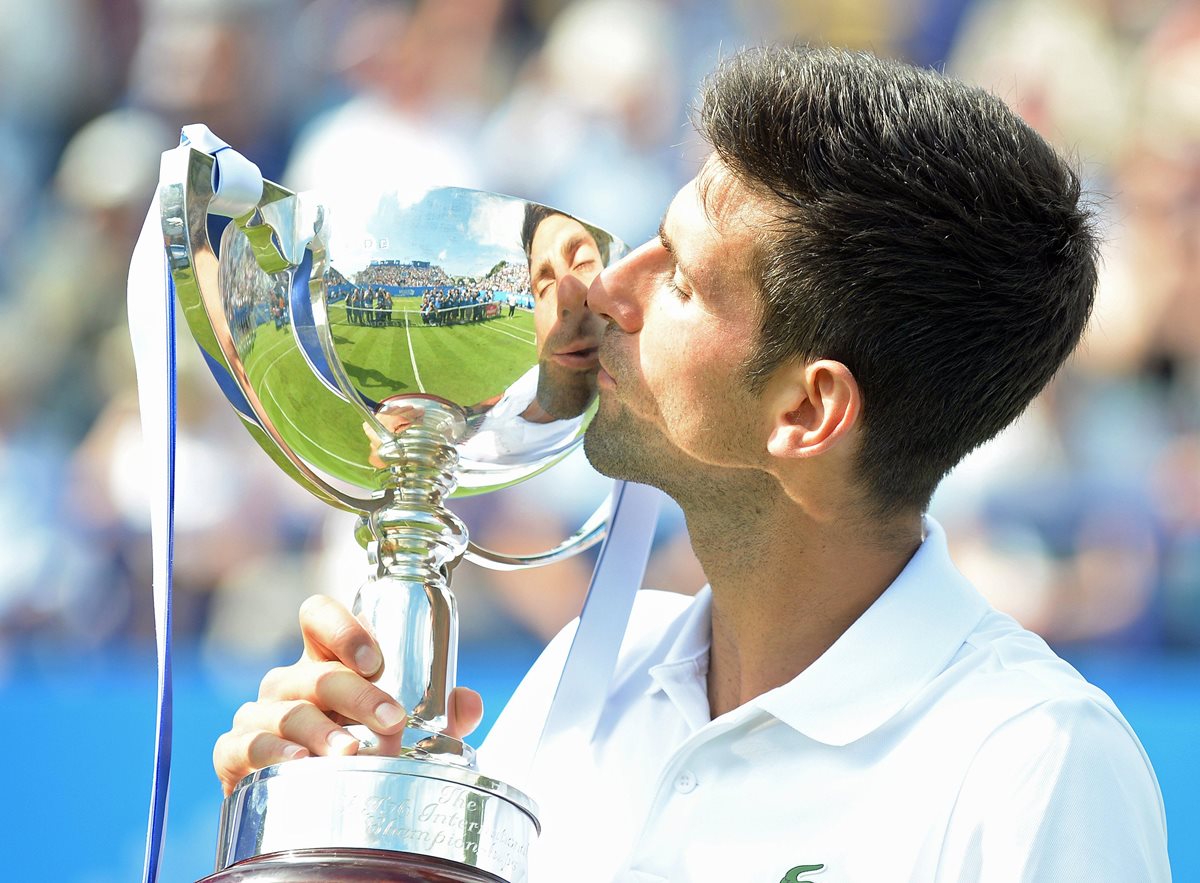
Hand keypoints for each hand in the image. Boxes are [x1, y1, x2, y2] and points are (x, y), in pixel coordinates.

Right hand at [213, 594, 483, 795]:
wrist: (305, 806)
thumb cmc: (356, 751)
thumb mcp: (401, 729)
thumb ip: (440, 712)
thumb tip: (469, 703)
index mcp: (324, 661)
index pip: (318, 616)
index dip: (344, 628)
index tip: (377, 661)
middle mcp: (289, 681)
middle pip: (316, 672)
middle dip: (358, 695)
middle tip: (392, 720)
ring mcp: (258, 715)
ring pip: (287, 711)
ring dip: (323, 731)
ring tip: (351, 752)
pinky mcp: (235, 754)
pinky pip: (249, 746)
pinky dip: (275, 753)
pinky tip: (300, 764)